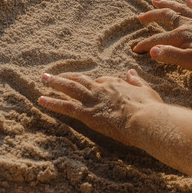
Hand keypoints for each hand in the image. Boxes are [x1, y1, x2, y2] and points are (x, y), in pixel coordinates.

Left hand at [38, 69, 162, 144]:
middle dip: (66, 77)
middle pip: (80, 80)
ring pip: (70, 89)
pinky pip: (66, 107)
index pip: (101, 80)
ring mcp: (93, 100)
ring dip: (55, 83)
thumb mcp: (146, 90)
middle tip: (52, 75)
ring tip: (43, 79)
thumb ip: (137, 81)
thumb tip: (131, 72)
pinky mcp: (87, 113)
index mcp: (116, 84)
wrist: (145, 119)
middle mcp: (102, 89)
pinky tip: (41, 100)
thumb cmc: (150, 108)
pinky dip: (53, 103)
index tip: (89, 84)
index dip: (93, 83)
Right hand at [133, 0, 191, 74]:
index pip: (157, 40)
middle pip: (165, 17)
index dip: (145, 45)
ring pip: (179, 9)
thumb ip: (170, 55)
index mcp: (181, 36)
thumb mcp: (190, 62)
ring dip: (167, 4)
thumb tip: (152, 51)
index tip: (135, 49)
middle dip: (152, 16)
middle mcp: (188, 25)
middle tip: (140, 17)